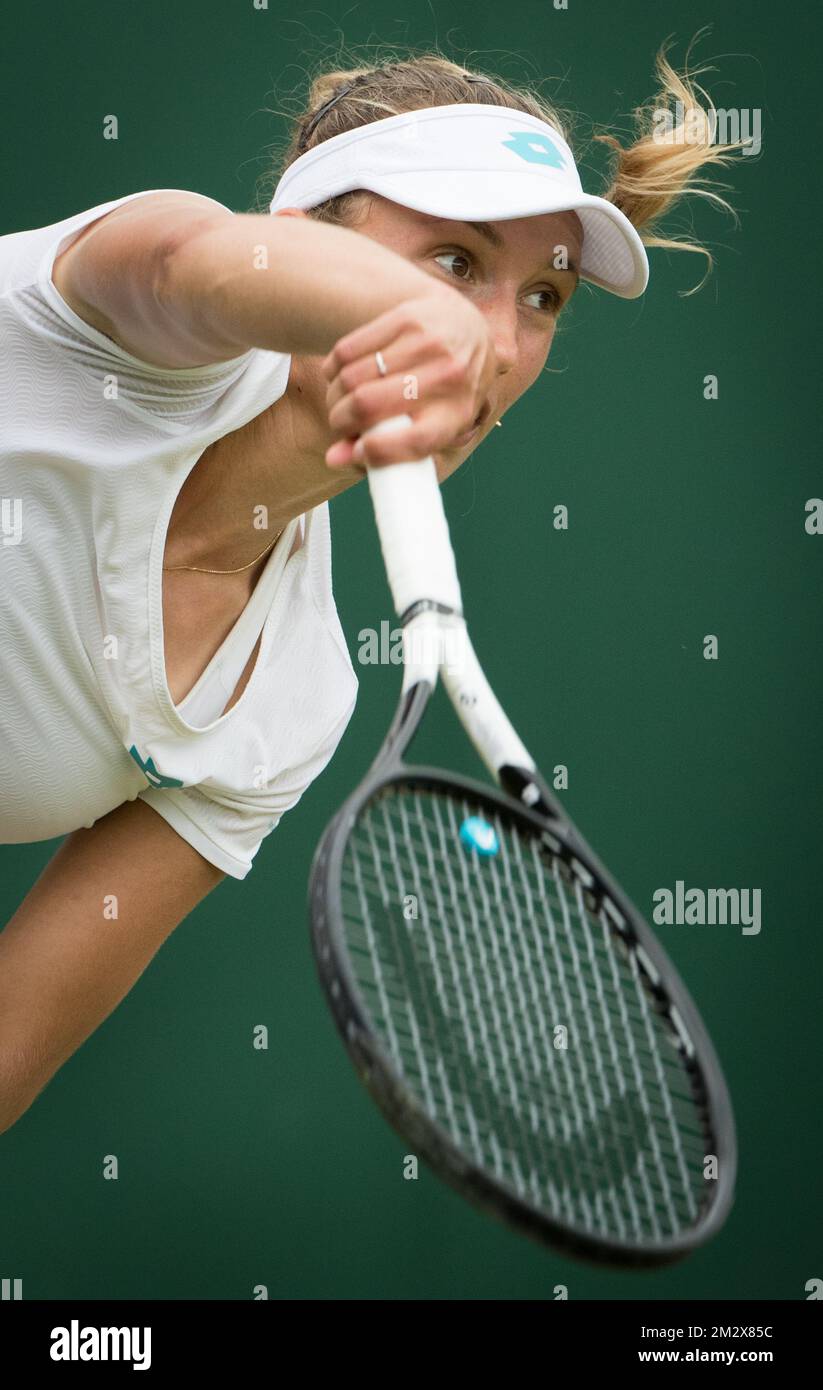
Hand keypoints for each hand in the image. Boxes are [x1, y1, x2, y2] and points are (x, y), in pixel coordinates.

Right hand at [320, 289, 495, 469]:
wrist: (467, 327)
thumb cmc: (445, 391)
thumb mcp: (434, 423)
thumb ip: (392, 447)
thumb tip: (334, 458)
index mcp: (458, 413)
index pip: (416, 440)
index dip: (378, 452)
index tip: (356, 452)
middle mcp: (447, 376)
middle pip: (370, 405)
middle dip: (340, 420)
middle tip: (337, 424)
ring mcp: (427, 343)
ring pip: (353, 377)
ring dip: (334, 395)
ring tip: (337, 401)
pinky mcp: (405, 317)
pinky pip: (348, 350)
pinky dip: (333, 368)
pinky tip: (337, 375)